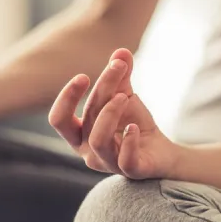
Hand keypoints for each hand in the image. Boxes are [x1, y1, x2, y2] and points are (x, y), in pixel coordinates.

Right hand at [49, 48, 178, 178]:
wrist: (162, 152)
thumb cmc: (134, 124)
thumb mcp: (125, 96)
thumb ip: (120, 75)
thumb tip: (121, 51)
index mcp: (79, 134)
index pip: (59, 119)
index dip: (66, 98)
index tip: (84, 77)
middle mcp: (88, 152)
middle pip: (84, 120)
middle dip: (99, 92)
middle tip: (115, 69)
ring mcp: (108, 163)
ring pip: (98, 140)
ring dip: (110, 112)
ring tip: (126, 96)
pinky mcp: (131, 170)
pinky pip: (125, 159)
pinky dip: (129, 141)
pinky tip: (135, 127)